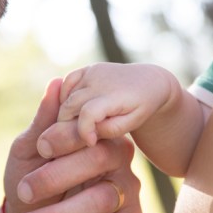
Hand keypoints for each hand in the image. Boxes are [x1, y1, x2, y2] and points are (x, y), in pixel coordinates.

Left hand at [4, 78, 142, 212]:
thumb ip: (43, 124)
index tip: (38, 148)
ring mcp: (128, 193)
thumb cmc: (29, 180)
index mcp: (97, 135)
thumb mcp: (27, 152)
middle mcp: (120, 160)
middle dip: (57, 177)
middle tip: (22, 191)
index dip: (65, 137)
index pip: (90, 129)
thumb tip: (56, 83)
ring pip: (103, 201)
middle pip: (100, 160)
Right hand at [37, 63, 179, 158]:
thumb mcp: (132, 123)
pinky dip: (65, 99)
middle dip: (67, 127)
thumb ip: (110, 129)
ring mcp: (92, 72)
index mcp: (114, 95)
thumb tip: (86, 133)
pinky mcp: (87, 69)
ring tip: (77, 127)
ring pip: (65, 98)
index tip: (91, 142)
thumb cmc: (140, 107)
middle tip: (76, 140)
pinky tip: (74, 110)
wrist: (148, 81)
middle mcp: (100, 80)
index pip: (88, 113)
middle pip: (69, 108)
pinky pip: (66, 84)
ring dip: (66, 115)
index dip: (84, 131)